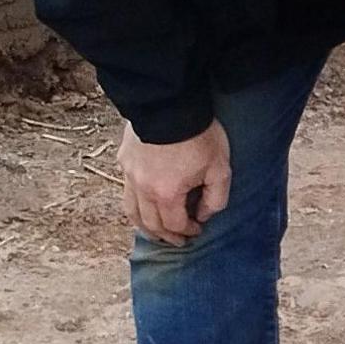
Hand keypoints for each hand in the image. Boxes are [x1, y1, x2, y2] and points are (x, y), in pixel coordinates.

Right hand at [121, 120, 232, 244]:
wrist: (170, 103)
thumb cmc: (199, 136)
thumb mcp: (220, 169)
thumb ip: (215, 199)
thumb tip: (203, 215)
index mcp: (165, 194)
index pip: (174, 225)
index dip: (187, 231)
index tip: (197, 229)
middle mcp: (142, 188)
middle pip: (150, 223)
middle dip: (166, 235)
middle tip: (178, 240)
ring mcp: (129, 174)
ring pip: (131, 211)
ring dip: (145, 225)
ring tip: (156, 230)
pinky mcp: (124, 159)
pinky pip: (126, 191)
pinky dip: (135, 204)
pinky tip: (145, 203)